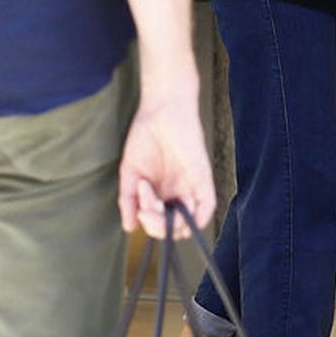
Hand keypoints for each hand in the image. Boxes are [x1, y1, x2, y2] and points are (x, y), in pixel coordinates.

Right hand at [118, 87, 215, 238]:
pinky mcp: (202, 177)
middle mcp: (177, 194)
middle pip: (173, 227)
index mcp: (160, 195)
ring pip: (188, 221)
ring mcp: (190, 186)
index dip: (148, 224)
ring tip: (153, 199)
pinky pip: (207, 205)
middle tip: (144, 205)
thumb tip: (128, 227)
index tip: (138, 206)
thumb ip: (128, 200)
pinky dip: (199, 218)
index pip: (158, 224)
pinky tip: (185, 218)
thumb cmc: (145, 137)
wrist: (160, 109)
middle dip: (156, 225)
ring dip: (170, 222)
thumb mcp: (130, 172)